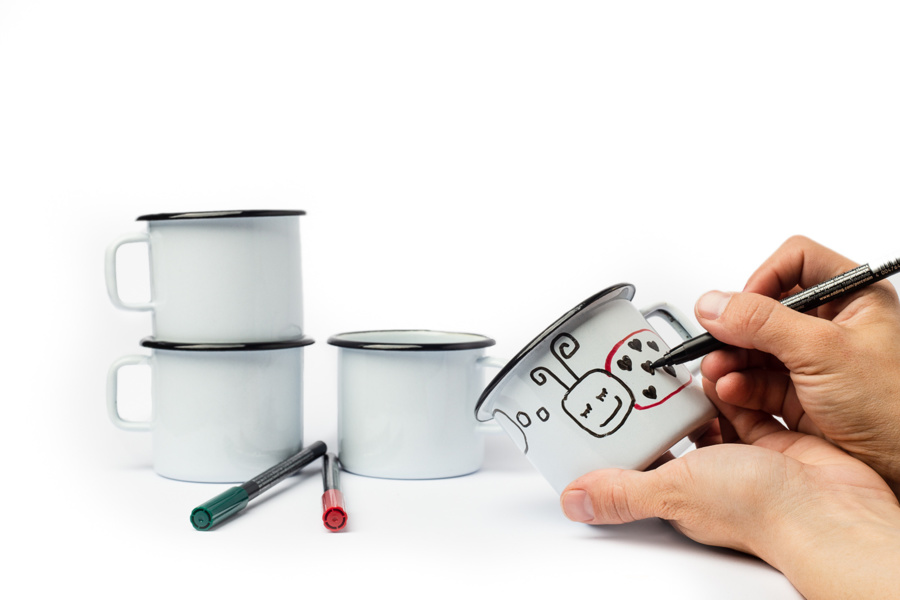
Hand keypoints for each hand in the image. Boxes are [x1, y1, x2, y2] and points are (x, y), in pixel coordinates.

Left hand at [560, 398, 899, 599]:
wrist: (830, 508)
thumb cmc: (759, 511)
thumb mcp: (672, 490)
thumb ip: (622, 492)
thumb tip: (574, 500)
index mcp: (680, 492)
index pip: (643, 460)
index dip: (628, 435)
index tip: (613, 405)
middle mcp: (710, 478)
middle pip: (678, 434)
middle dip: (663, 405)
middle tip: (646, 373)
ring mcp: (745, 460)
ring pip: (712, 417)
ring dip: (700, 391)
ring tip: (682, 367)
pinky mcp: (776, 442)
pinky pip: (748, 407)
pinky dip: (737, 388)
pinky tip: (725, 373)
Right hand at [695, 235, 899, 492]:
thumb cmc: (898, 410)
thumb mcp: (824, 352)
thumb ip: (762, 323)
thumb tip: (714, 304)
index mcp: (854, 298)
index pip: (796, 262)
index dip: (763, 279)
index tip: (740, 308)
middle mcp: (835, 327)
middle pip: (767, 309)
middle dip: (737, 329)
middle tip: (715, 343)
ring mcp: (817, 364)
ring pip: (757, 348)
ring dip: (732, 360)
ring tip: (718, 373)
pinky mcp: (803, 398)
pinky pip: (758, 382)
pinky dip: (739, 386)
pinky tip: (731, 392)